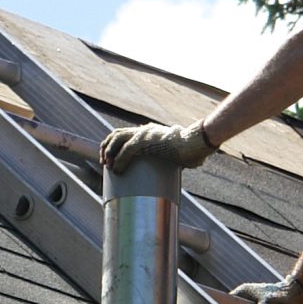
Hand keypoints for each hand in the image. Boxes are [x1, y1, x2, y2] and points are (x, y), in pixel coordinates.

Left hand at [98, 121, 212, 172]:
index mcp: (149, 132)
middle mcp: (144, 130)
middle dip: (106, 148)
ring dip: (109, 153)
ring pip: (117, 139)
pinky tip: (117, 170)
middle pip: (116, 134)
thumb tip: (175, 174)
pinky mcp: (147, 140)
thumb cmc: (192, 150)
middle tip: (104, 163)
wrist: (197, 143)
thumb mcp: (177, 155)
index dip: (113, 145)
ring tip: (108, 167)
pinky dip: (119, 161)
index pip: (124, 134)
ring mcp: (145, 134)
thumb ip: (172, 161)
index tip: (109, 158)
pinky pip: (126, 150)